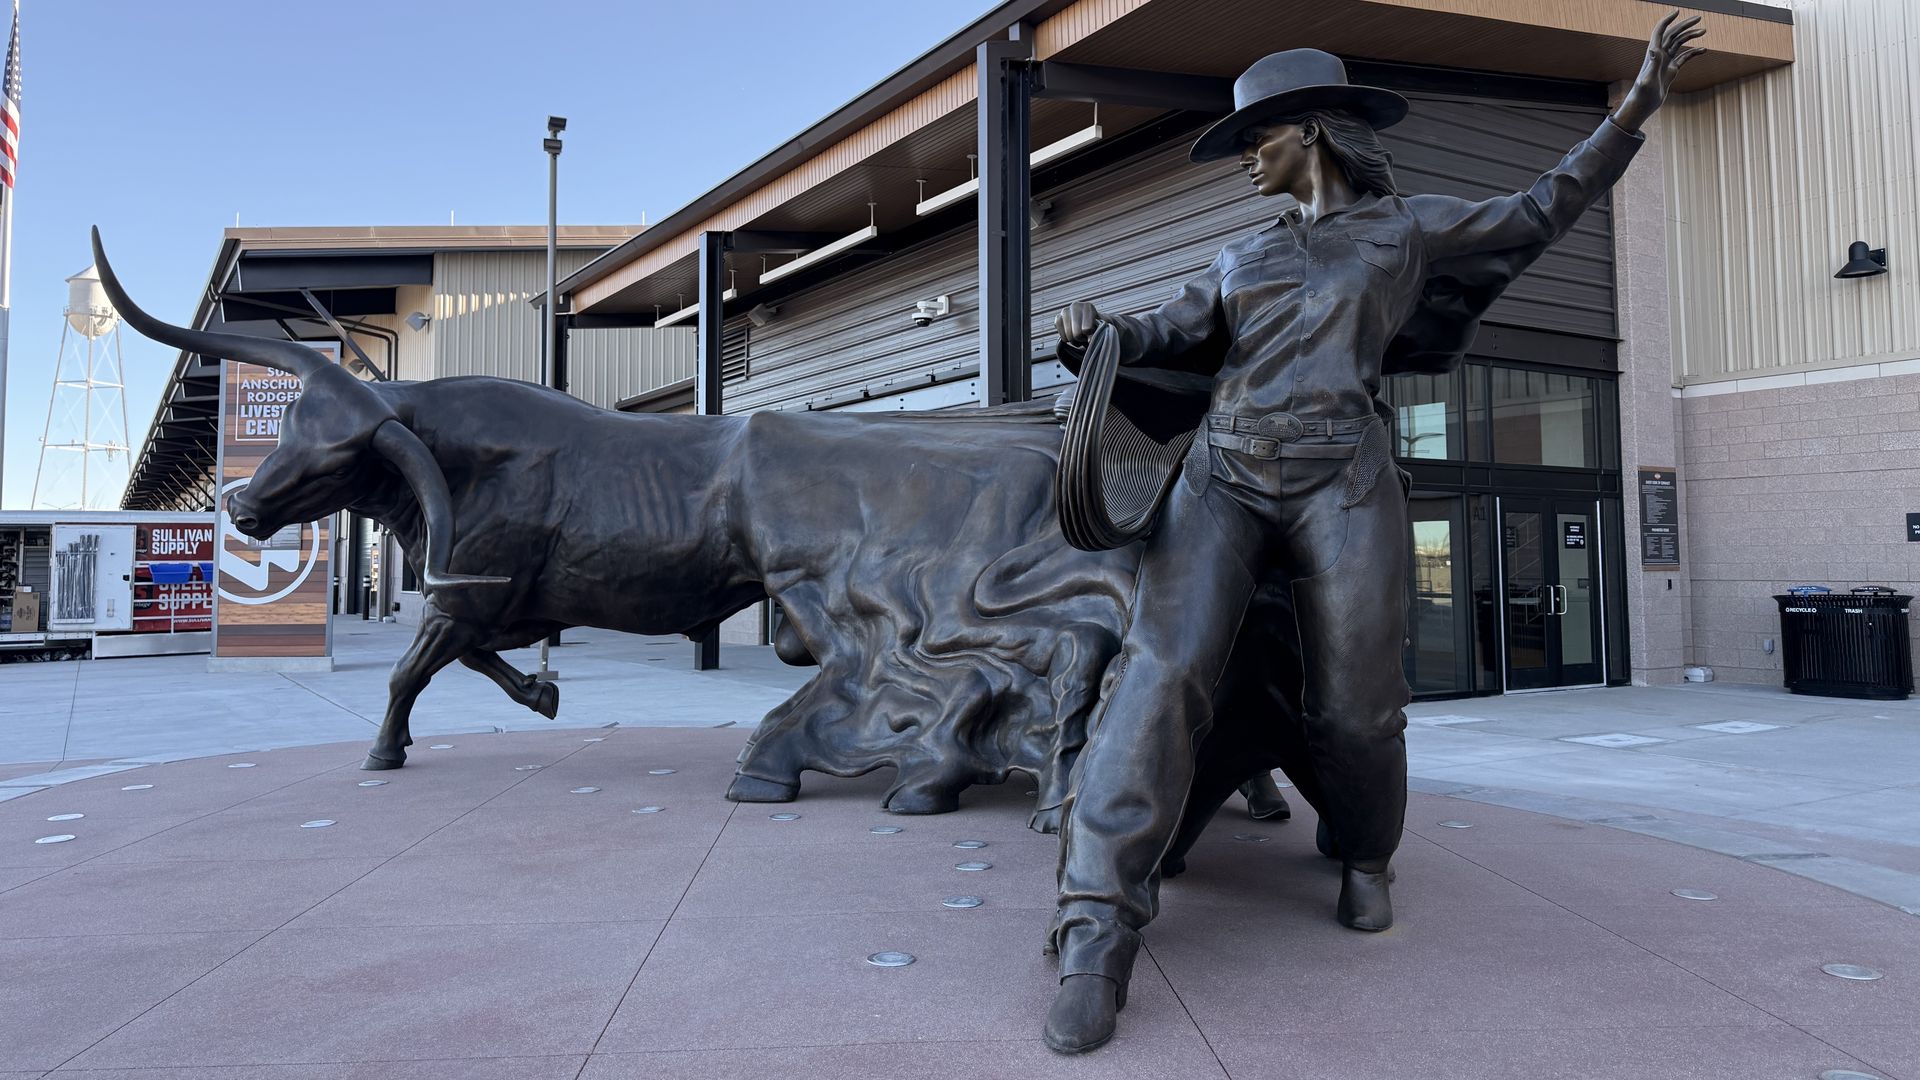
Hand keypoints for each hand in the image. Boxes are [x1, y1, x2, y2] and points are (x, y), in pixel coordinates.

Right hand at [1055, 300, 1101, 345]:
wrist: (1091, 323)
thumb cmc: (1098, 325)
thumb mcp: (1104, 328)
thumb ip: (1099, 332)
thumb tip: (1089, 340)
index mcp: (1088, 307)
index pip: (1087, 329)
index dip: (1090, 335)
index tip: (1093, 333)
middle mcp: (1075, 306)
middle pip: (1076, 334)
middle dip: (1082, 339)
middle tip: (1086, 337)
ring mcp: (1065, 311)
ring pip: (1068, 335)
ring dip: (1074, 341)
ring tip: (1080, 337)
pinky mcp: (1058, 318)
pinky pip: (1061, 335)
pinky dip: (1066, 339)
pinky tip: (1071, 337)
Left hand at [1611, 10, 1706, 132]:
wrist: (1643, 106)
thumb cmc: (1642, 95)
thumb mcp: (1647, 79)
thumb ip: (1652, 64)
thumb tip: (1654, 50)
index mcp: (1653, 54)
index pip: (1659, 31)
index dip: (1667, 20)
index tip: (1677, 11)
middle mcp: (1659, 55)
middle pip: (1672, 34)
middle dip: (1685, 25)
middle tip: (1699, 18)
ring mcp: (1665, 62)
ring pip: (1679, 44)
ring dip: (1691, 36)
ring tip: (1704, 31)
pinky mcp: (1670, 70)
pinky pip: (1683, 57)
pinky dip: (1693, 52)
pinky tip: (1704, 50)